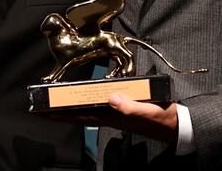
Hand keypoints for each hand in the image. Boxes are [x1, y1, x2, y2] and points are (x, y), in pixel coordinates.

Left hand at [43, 96, 177, 144]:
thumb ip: (130, 106)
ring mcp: (117, 113)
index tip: (45, 112)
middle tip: (43, 110)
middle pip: (81, 114)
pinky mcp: (124, 109)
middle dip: (61, 112)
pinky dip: (89, 103)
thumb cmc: (163, 120)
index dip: (63, 114)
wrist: (178, 125)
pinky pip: (101, 106)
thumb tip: (111, 98)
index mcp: (114, 117)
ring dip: (72, 108)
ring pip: (89, 110)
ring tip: (57, 105)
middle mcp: (112, 116)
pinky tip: (85, 100)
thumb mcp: (148, 112)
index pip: (83, 115)